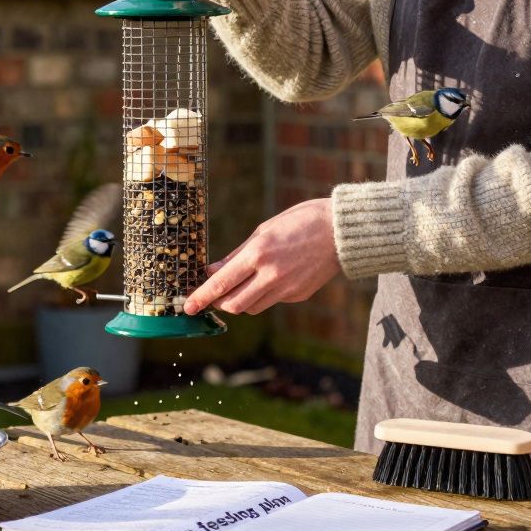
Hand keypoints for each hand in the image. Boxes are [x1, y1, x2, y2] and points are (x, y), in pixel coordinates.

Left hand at [184, 198, 340, 314]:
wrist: (342, 231)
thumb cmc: (300, 222)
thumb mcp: (263, 230)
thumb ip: (237, 255)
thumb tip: (213, 270)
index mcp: (258, 254)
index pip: (221, 284)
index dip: (201, 298)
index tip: (187, 308)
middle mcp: (271, 275)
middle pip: (233, 305)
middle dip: (219, 303)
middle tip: (214, 295)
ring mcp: (286, 289)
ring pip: (252, 308)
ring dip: (240, 301)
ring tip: (242, 285)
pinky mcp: (298, 296)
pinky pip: (272, 301)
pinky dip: (264, 295)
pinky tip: (272, 277)